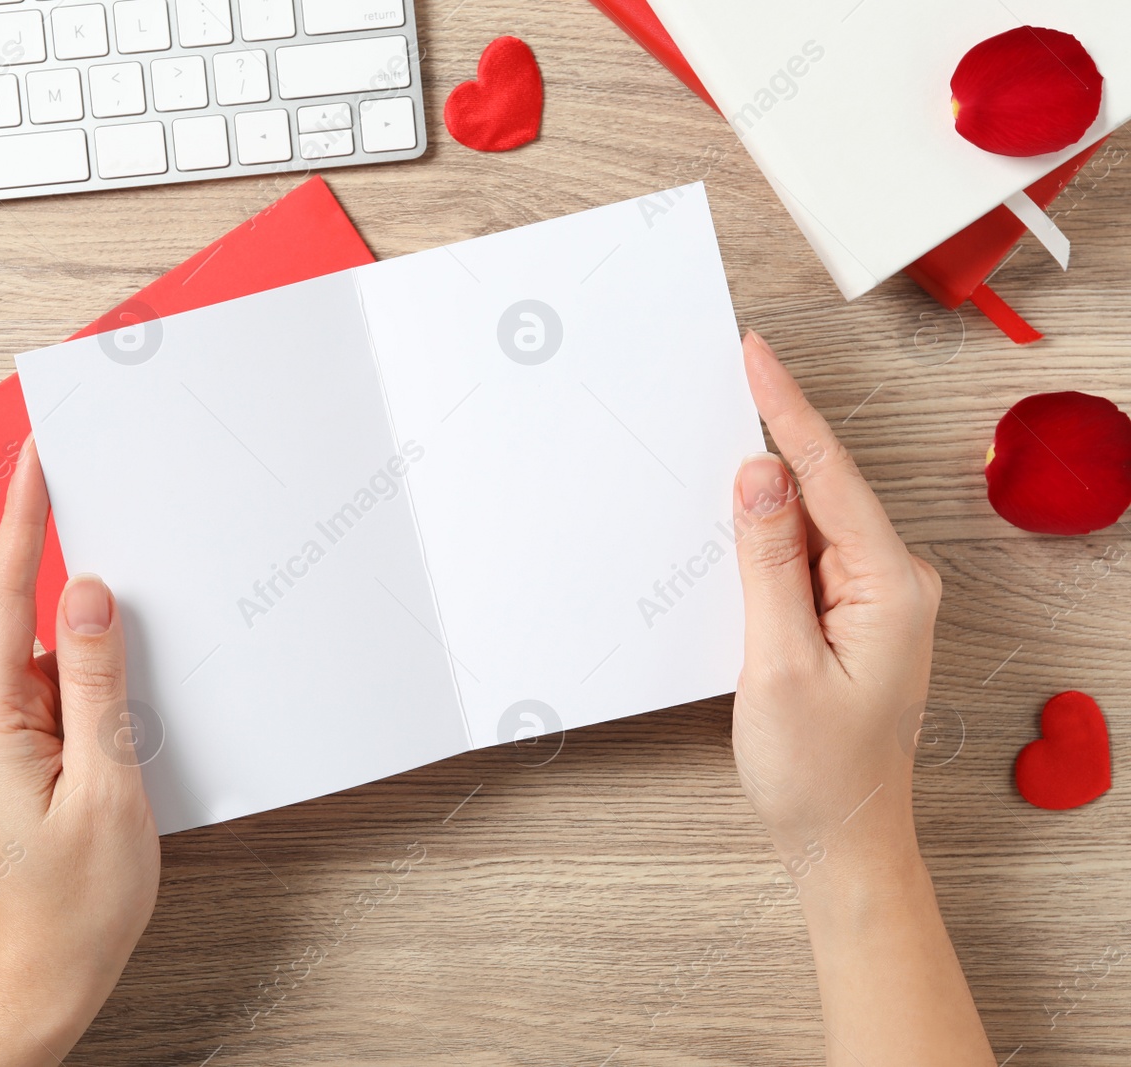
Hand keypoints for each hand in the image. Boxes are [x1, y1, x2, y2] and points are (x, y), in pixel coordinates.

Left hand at [0, 439, 159, 1066]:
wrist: (46, 974)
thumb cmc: (74, 900)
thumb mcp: (104, 783)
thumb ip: (93, 681)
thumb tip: (86, 591)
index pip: (4, 594)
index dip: (24, 518)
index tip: (36, 457)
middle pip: (30, 618)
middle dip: (76, 579)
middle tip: (117, 538)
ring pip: (52, 659)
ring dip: (95, 650)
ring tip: (131, 690)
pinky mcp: (19, 753)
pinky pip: (58, 693)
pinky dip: (94, 686)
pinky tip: (128, 711)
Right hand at [731, 330, 940, 871]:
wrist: (843, 840)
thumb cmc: (817, 770)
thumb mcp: (777, 662)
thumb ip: (768, 561)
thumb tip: (758, 474)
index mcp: (889, 586)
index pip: (829, 474)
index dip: (787, 409)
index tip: (755, 355)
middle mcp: (892, 580)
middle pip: (821, 486)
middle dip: (771, 433)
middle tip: (723, 376)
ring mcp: (873, 597)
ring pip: (809, 518)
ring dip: (763, 488)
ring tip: (712, 442)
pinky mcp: (849, 614)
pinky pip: (804, 552)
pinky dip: (766, 533)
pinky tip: (734, 521)